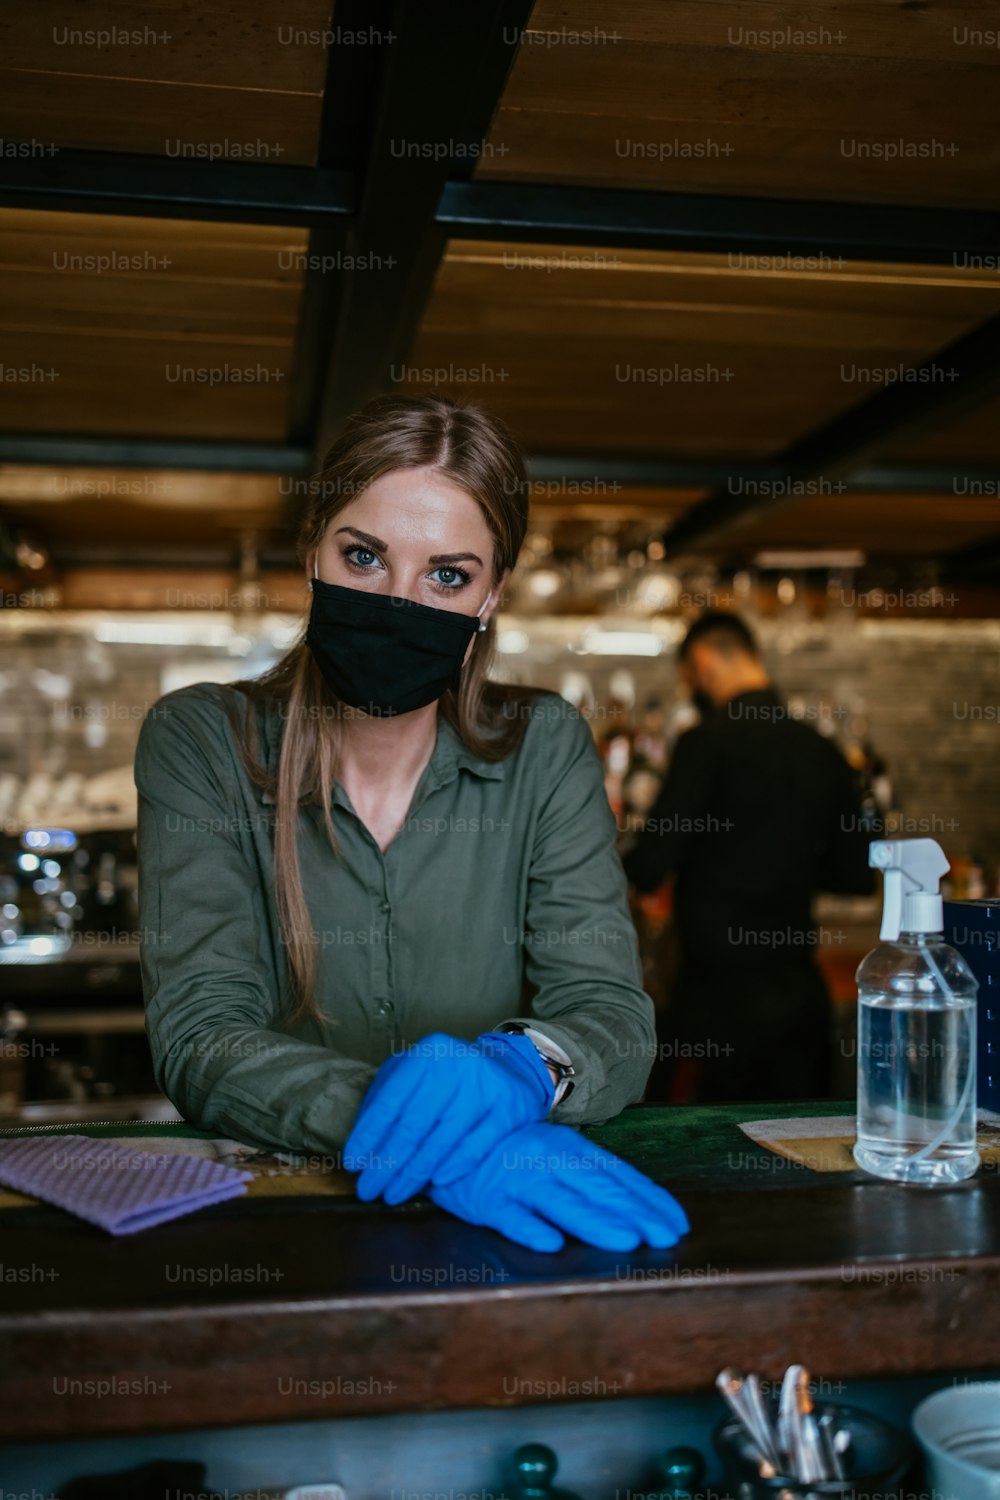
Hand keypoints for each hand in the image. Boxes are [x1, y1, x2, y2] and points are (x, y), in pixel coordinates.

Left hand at [343, 1031, 554, 1203]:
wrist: (510, 1070)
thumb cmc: (451, 1078)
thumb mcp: (417, 1073)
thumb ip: (387, 1096)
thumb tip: (361, 1142)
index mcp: (428, 1053)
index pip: (391, 1100)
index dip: (369, 1135)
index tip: (353, 1164)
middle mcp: (457, 1065)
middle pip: (414, 1124)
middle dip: (387, 1162)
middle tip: (369, 1189)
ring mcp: (485, 1086)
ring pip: (442, 1138)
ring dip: (414, 1172)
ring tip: (394, 1194)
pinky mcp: (508, 1108)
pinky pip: (477, 1144)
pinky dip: (455, 1165)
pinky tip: (436, 1182)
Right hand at [427, 1121, 690, 1252]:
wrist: (450, 1136)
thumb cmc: (512, 1150)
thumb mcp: (554, 1153)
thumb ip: (590, 1177)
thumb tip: (638, 1207)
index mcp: (569, 1147)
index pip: (618, 1175)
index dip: (649, 1198)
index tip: (678, 1223)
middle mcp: (548, 1160)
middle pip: (597, 1188)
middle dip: (634, 1213)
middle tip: (664, 1237)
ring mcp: (518, 1180)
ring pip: (561, 1202)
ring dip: (594, 1221)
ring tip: (625, 1241)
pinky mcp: (487, 1201)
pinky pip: (511, 1216)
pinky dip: (530, 1228)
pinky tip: (551, 1244)